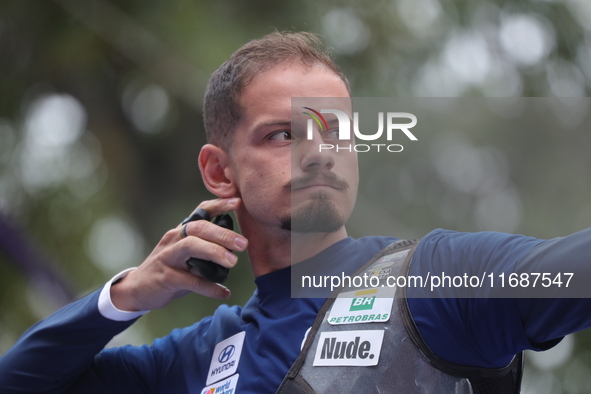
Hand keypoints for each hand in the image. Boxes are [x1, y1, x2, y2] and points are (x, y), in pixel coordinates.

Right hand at [110, 198, 247, 310]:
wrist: (138, 288)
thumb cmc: (170, 268)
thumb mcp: (185, 252)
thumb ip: (206, 246)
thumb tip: (234, 246)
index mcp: (181, 231)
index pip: (200, 212)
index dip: (219, 205)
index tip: (237, 202)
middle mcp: (174, 239)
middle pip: (198, 228)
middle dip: (222, 234)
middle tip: (243, 243)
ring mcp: (168, 257)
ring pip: (191, 247)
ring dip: (214, 252)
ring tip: (233, 262)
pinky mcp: (165, 278)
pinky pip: (191, 281)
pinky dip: (209, 287)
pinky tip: (223, 292)